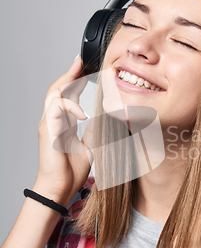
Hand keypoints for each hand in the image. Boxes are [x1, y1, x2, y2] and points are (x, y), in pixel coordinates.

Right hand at [33, 56, 93, 205]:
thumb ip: (96, 129)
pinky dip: (70, 106)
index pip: (67, 95)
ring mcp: (48, 123)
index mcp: (63, 122)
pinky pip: (56, 108)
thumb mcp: (91, 145)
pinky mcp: (46, 129)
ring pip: (53, 93)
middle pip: (58, 88)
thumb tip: (106, 115)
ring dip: (67, 80)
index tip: (87, 67)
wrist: (59, 188)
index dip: (75, 80)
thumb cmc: (71, 170)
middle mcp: (53, 120)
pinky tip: (83, 113)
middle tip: (82, 60)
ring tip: (79, 69)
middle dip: (70, 72)